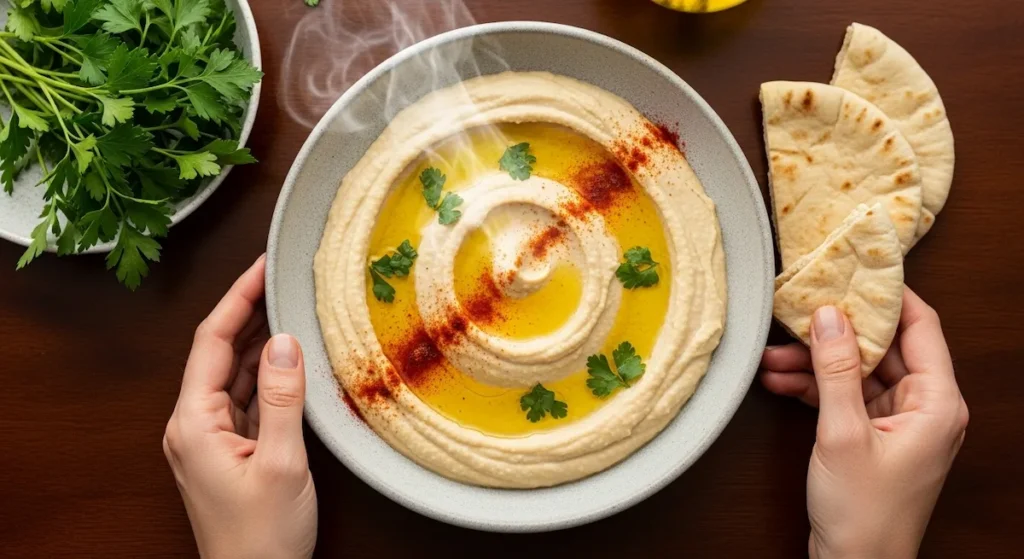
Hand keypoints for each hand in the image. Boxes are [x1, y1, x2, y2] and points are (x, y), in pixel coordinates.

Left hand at [163, 255, 316, 558]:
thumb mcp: (281, 463)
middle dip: (249, 312)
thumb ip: (283, 399)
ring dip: (261, 343)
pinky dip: (267, 376)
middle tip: (280, 277)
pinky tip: (289, 360)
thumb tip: (286, 343)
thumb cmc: (261, 538)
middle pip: (220, 353)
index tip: (261, 266)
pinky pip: (245, 400)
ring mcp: (209, 439)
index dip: (237, 298)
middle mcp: (193, 425)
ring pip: (234, 375)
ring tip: (289, 307)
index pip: (212, 342)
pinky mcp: (228, 451)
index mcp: (193, 423)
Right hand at [760, 287, 967, 558]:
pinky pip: (846, 395)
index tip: (857, 270)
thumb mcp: (843, 433)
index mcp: (937, 403)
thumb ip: (836, 369)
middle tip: (799, 312)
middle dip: (836, 332)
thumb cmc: (865, 514)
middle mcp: (925, 407)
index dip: (889, 295)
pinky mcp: (874, 435)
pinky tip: (780, 381)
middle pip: (883, 348)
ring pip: (858, 371)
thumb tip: (829, 316)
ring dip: (816, 363)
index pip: (921, 327)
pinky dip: (815, 388)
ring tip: (773, 357)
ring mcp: (899, 422)